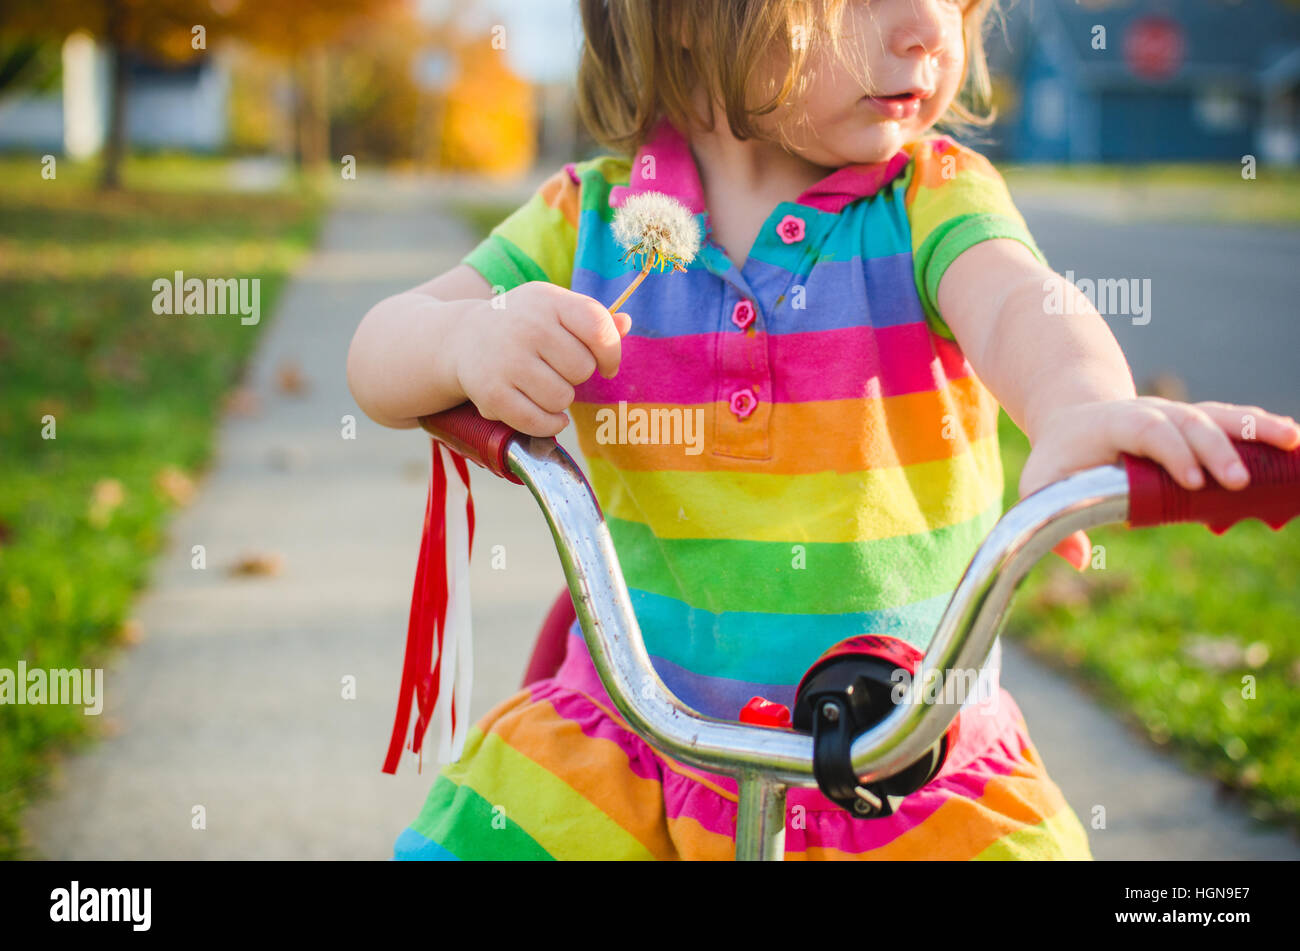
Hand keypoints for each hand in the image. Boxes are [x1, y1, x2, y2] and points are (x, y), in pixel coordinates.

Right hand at [453, 282, 630, 436]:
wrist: (463, 338)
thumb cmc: (523, 325)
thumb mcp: (554, 309)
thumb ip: (593, 319)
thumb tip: (626, 323)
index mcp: (548, 300)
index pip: (598, 327)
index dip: (611, 352)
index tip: (605, 364)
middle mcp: (527, 326)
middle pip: (582, 369)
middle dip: (576, 376)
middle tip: (557, 370)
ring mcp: (507, 361)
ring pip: (562, 399)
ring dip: (560, 401)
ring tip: (542, 386)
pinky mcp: (492, 393)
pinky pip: (539, 422)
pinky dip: (548, 424)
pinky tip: (544, 413)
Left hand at [1019, 398, 1299, 569]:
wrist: (1075, 420)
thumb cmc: (1060, 459)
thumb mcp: (1041, 484)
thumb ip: (1050, 518)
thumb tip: (1078, 559)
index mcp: (1115, 422)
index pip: (1148, 430)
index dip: (1172, 452)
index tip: (1193, 482)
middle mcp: (1152, 411)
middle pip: (1189, 422)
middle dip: (1216, 450)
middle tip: (1238, 483)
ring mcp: (1177, 415)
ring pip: (1218, 415)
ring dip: (1254, 429)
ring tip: (1291, 444)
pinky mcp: (1197, 423)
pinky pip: (1232, 422)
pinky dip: (1262, 430)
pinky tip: (1293, 445)